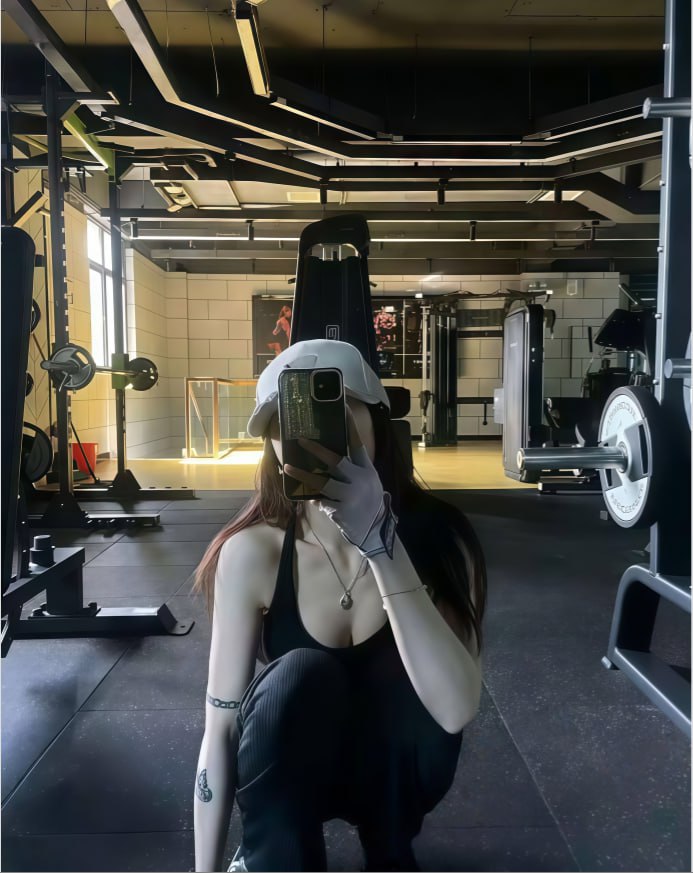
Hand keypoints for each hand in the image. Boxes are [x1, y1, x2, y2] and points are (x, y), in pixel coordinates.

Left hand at [283, 408, 391, 555]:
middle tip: (301, 440)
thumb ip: (351, 469)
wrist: (373, 530)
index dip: (350, 425)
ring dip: (303, 475)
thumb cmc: (366, 501)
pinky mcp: (340, 509)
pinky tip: (303, 495)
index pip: (357, 443)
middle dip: (317, 450)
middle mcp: (360, 480)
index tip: (344, 408)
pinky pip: (320, 499)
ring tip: (288, 467)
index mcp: (366, 469)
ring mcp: (350, 495)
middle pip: (336, 460)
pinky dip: (311, 496)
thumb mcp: (366, 481)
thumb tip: (326, 454)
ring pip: (322, 482)